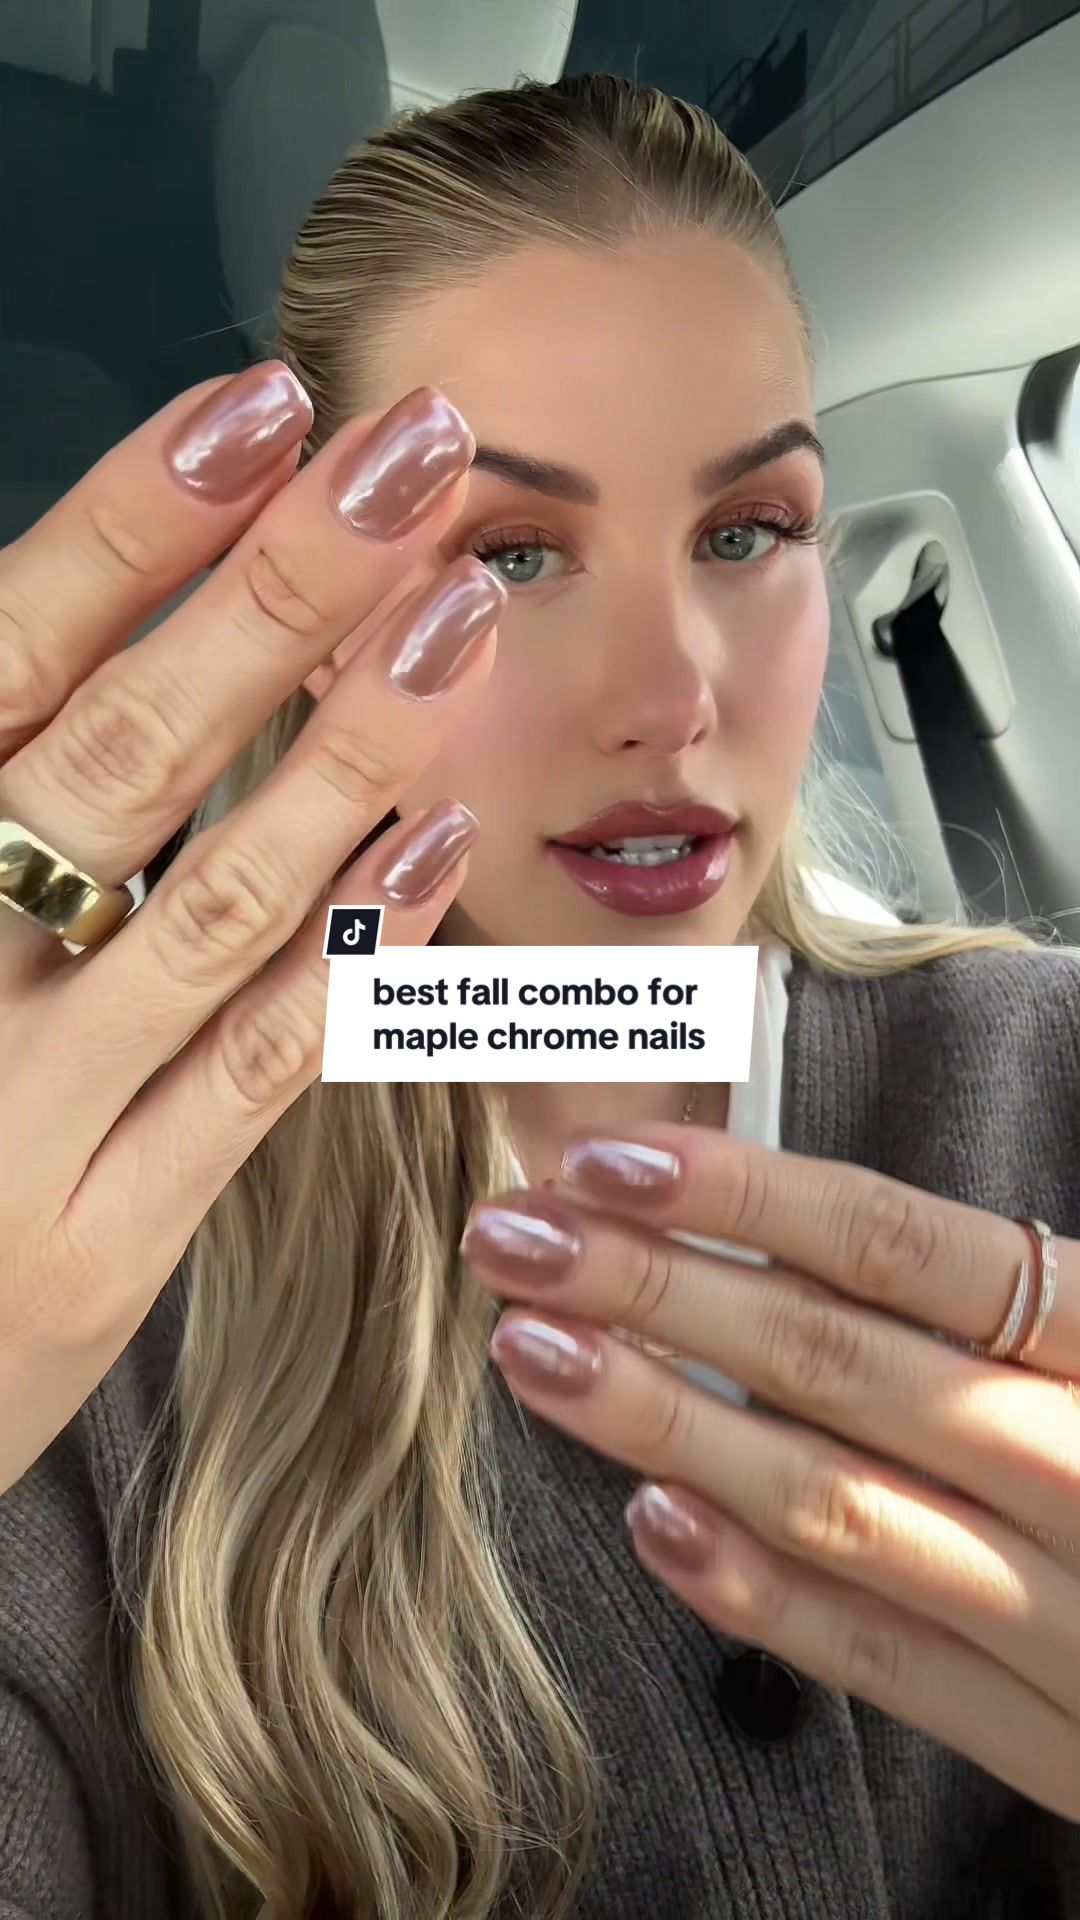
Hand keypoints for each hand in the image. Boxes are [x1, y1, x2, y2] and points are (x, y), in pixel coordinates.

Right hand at [0, 365, 505, 1496]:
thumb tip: (81, 629)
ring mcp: (19, 1114)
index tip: (259, 408)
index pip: (6, 662)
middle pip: (122, 749)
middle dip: (278, 591)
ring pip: (211, 901)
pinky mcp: (99, 1236)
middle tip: (413, 456)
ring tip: (462, 613)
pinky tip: (450, 836)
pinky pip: (251, 1072)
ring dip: (350, 748)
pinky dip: (352, 949)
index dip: (129, 526)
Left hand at [461, 1125, 1079, 1818]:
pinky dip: (757, 1592)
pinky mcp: (1052, 1738)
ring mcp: (1070, 1613)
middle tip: (513, 1238)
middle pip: (835, 1359)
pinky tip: (650, 1524)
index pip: (901, 1245)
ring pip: (832, 1500)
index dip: (743, 1197)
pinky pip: (882, 1658)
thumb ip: (1014, 1292)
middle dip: (655, 1290)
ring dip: (665, 1425)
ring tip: (536, 1354)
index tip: (612, 1161)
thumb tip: (813, 1219)